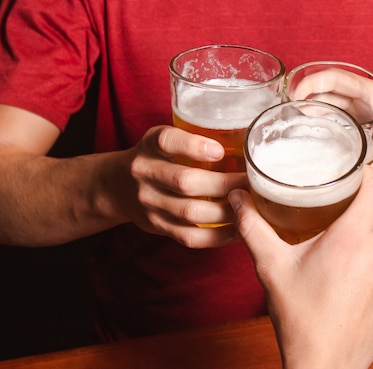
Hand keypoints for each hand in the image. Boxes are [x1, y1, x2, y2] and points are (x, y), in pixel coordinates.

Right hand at [116, 125, 247, 247]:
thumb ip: (197, 137)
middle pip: (186, 182)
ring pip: (190, 213)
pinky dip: (218, 236)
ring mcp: (149, 203)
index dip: (193, 146)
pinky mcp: (157, 226)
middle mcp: (144, 173)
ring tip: (252, 207)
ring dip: (227, 212)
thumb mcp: (167, 138)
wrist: (118, 185)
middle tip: (253, 183)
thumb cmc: (159, 157)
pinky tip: (239, 229)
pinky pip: (190, 236)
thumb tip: (250, 136)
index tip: (220, 150)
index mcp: (150, 145)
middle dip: (225, 184)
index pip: (167, 141)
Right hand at [229, 166, 372, 368]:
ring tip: (361, 217)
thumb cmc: (300, 318)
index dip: (366, 174)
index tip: (350, 171)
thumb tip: (238, 199)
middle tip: (349, 192)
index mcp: (352, 240)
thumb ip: (254, 228)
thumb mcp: (272, 268)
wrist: (325, 365)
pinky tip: (368, 249)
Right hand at [285, 68, 372, 185]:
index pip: (339, 79)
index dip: (314, 83)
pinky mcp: (362, 129)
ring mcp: (364, 114)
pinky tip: (306, 136)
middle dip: (305, 96)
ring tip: (289, 123)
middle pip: (329, 90)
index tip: (295, 96)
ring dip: (310, 111)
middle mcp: (369, 101)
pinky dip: (320, 124)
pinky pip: (335, 121)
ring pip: (330, 105)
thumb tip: (364, 181)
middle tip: (285, 112)